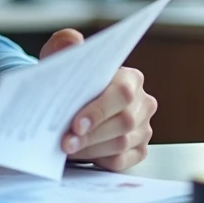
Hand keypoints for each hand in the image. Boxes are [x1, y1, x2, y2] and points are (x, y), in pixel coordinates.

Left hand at [39, 29, 157, 171]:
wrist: (67, 102)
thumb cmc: (68, 80)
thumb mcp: (61, 57)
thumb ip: (65, 45)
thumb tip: (74, 41)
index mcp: (130, 78)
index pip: (122, 94)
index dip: (98, 110)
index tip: (75, 124)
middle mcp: (142, 102)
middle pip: (123, 122)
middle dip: (90, 135)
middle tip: (65, 142)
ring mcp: (143, 127)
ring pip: (120, 143)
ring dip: (90, 149)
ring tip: (66, 148)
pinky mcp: (138, 149)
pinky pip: (121, 161)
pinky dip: (98, 159)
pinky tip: (81, 154)